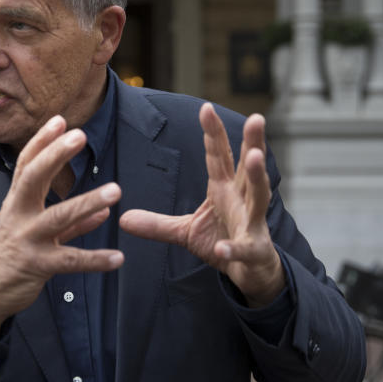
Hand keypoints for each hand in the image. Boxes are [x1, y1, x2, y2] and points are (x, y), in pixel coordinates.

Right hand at [0, 115, 123, 336]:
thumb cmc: (13, 254)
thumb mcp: (36, 231)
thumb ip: (72, 222)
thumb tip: (104, 211)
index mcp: (17, 202)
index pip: (27, 164)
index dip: (42, 142)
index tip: (59, 120)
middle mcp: (18, 215)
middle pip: (33, 178)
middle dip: (55, 155)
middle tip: (80, 135)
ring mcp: (26, 239)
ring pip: (58, 217)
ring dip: (88, 202)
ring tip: (116, 190)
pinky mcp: (36, 265)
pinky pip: (70, 260)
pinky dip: (95, 259)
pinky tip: (117, 257)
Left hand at [120, 103, 283, 307]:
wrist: (250, 273)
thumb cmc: (222, 242)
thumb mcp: (185, 232)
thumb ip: (158, 224)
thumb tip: (123, 218)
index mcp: (225, 190)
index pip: (219, 157)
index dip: (213, 133)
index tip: (206, 108)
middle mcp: (242, 200)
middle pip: (248, 167)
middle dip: (252, 142)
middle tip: (256, 118)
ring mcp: (252, 223)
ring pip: (259, 196)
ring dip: (258, 176)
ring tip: (256, 157)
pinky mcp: (254, 250)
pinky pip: (243, 248)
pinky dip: (233, 247)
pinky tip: (223, 247)